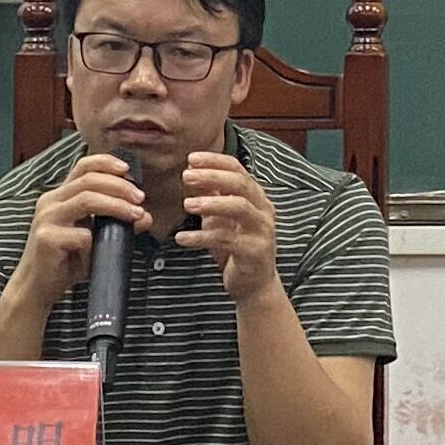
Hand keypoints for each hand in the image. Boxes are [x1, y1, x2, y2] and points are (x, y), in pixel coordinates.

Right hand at [16, 153, 148, 304]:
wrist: (37, 288)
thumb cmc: (65, 262)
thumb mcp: (95, 239)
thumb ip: (116, 224)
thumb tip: (145, 216)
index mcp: (60, 196)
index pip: (83, 167)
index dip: (106, 163)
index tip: (128, 170)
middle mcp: (50, 202)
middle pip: (89, 180)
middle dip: (119, 186)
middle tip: (140, 198)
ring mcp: (46, 219)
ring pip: (86, 200)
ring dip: (116, 205)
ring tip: (135, 215)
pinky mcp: (46, 238)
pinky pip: (81, 235)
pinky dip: (96, 243)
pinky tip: (97, 255)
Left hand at [175, 150, 280, 303]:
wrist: (254, 285)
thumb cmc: (237, 248)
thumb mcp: (220, 218)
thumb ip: (211, 197)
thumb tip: (192, 173)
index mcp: (256, 197)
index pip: (238, 169)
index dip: (215, 161)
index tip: (191, 159)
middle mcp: (263, 210)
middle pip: (240, 184)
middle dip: (212, 176)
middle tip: (186, 176)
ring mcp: (261, 231)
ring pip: (238, 207)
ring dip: (210, 203)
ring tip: (186, 204)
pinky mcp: (253, 252)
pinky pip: (226, 239)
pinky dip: (201, 237)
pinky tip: (182, 238)